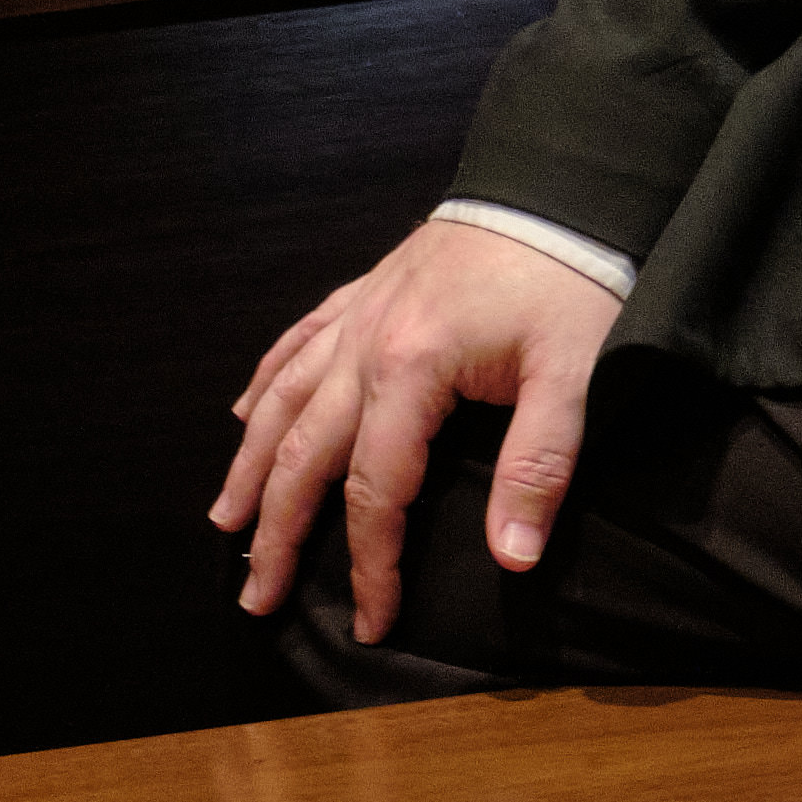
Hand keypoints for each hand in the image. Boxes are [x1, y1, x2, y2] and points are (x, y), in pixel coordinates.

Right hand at [207, 216, 621, 642]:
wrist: (561, 179)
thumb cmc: (573, 274)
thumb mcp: (575, 373)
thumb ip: (540, 466)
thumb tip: (511, 556)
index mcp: (411, 372)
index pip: (375, 494)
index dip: (370, 566)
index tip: (370, 622)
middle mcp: (366, 345)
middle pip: (304, 455)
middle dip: (277, 533)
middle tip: (255, 595)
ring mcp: (361, 313)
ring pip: (282, 399)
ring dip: (251, 465)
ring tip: (226, 520)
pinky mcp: (371, 287)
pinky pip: (298, 342)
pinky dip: (266, 382)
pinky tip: (243, 411)